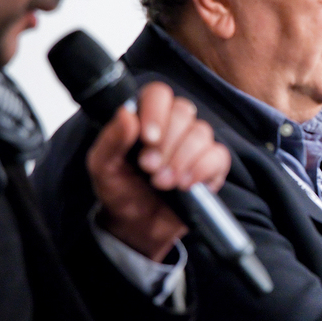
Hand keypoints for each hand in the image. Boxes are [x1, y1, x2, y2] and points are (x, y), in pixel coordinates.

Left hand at [86, 81, 230, 260]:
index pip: (159, 94)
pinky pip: (218, 156)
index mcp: (146, 118)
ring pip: (201, 133)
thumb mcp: (102, 168)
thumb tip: (125, 113)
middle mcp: (174, 126)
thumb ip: (110, 140)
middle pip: (183, 111)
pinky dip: (201, 170)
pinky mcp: (213, 166)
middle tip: (149, 168)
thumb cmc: (120, 191)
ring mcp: (196, 145)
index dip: (156, 111)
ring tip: (162, 182)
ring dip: (180, 160)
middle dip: (166, 143)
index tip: (148, 137)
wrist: (136, 226)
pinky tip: (184, 185)